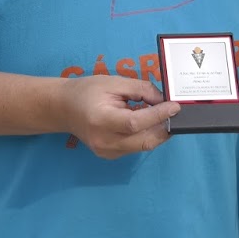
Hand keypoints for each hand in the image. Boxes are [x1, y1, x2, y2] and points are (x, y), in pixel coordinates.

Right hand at [57, 75, 178, 158]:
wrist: (64, 108)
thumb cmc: (87, 92)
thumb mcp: (114, 82)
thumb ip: (141, 89)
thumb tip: (163, 100)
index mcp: (101, 120)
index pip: (135, 123)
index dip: (158, 115)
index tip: (174, 107)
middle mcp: (104, 141)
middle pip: (144, 141)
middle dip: (163, 127)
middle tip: (173, 113)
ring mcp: (106, 151)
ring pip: (142, 146)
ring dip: (155, 132)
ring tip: (158, 115)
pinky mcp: (110, 155)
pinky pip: (135, 147)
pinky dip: (145, 135)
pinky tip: (144, 123)